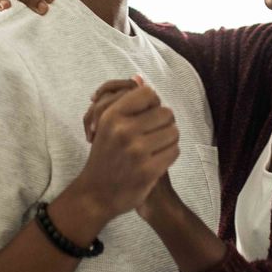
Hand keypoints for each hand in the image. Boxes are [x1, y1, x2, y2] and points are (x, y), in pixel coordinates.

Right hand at [69, 76, 179, 218]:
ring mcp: (136, 151)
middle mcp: (123, 130)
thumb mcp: (106, 125)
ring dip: (169, 140)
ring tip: (155, 148)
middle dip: (164, 123)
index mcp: (111, 116)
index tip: (146, 116)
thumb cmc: (105, 156)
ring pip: (174, 132)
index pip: (148, 93)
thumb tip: (139, 77)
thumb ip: (125, 102)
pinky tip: (157, 160)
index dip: (152, 104)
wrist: (96, 194)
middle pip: (166, 113)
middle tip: (153, 135)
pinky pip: (174, 151)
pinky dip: (169, 155)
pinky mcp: (148, 170)